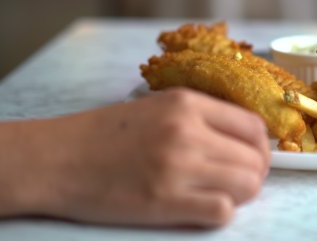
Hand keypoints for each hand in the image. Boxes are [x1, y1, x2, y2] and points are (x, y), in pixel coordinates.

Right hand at [34, 88, 269, 226]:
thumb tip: (242, 140)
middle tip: (236, 182)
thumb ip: (198, 117)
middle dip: (254, 174)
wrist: (55, 159)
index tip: (251, 158)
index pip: (254, 126)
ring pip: (246, 185)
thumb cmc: (101, 134)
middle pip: (256, 159)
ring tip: (219, 194)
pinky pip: (221, 212)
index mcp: (186, 103)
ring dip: (240, 194)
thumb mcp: (154, 107)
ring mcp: (177, 167)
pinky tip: (200, 208)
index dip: (261, 148)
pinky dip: (220, 214)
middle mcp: (187, 131)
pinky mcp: (164, 202)